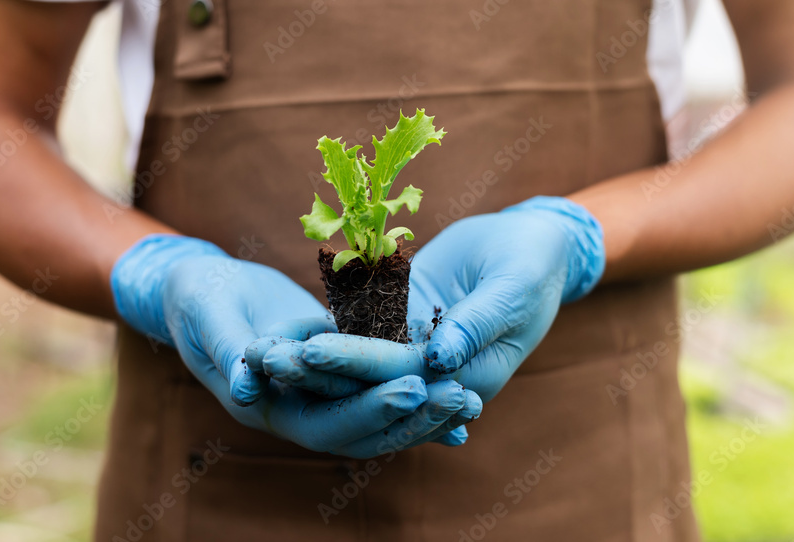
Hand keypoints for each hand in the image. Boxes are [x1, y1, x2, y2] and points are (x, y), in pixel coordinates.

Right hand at [111, 234, 476, 456]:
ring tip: (472, 394)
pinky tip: (455, 378)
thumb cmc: (197, 298)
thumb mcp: (208, 317)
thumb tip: (248, 388)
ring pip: (381, 408)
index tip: (413, 390)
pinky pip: (381, 381)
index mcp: (270, 408)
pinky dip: (416, 382)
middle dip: (414, 413)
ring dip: (425, 405)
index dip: (370, 410)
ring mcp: (323, 392)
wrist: (204, 289)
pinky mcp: (339, 368)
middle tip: (462, 395)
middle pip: (367, 427)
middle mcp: (302, 410)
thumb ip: (227, 350)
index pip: (328, 423)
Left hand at [273, 196, 604, 402]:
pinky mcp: (400, 326)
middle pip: (370, 376)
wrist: (530, 244)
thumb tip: (440, 360)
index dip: (359, 365)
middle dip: (317, 368)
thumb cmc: (533, 265)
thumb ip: (477, 324)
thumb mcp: (513, 290)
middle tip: (264, 355)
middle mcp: (436, 375)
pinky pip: (356, 329)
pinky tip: (280, 327)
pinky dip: (321, 329)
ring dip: (308, 356)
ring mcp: (415, 351)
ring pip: (355, 358)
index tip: (311, 351)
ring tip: (260, 346)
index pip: (406, 377)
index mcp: (470, 379)